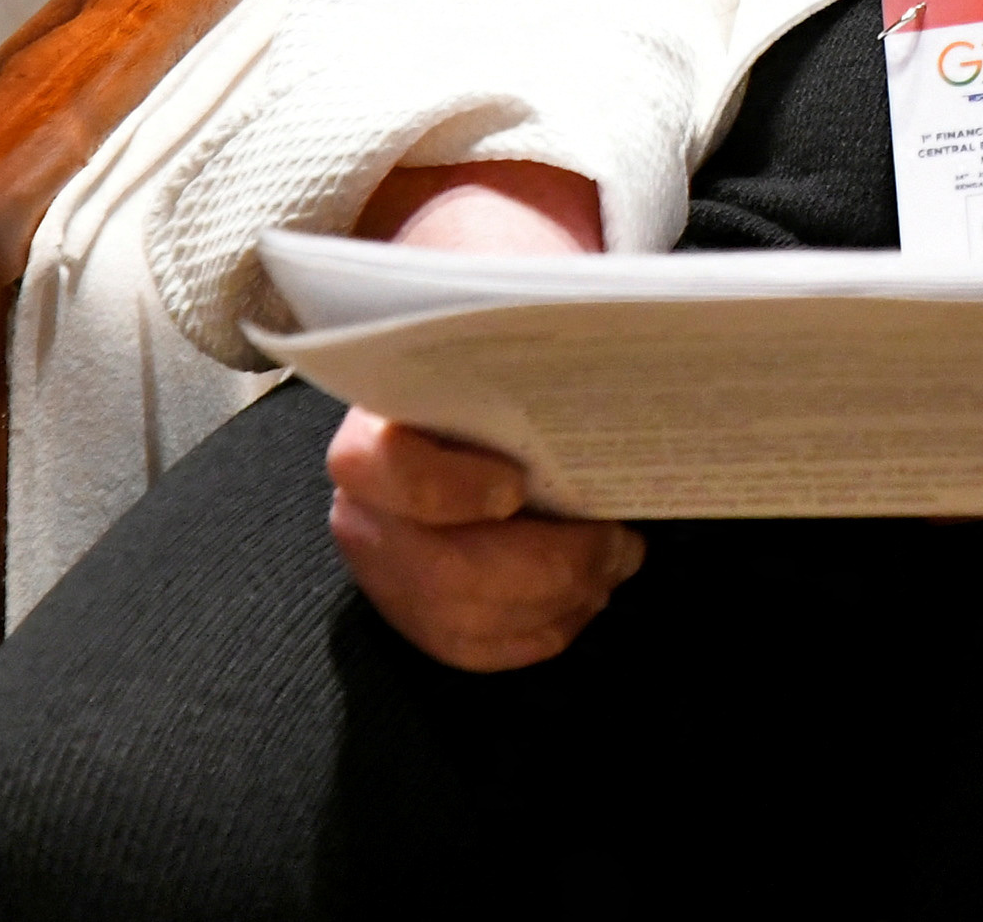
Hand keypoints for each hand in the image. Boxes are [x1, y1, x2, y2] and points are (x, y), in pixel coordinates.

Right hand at [327, 163, 635, 670]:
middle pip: (440, 572)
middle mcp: (363, 511)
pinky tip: (584, 599)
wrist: (460, 385)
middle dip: (546, 570)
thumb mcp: (498, 334)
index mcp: (370, 430)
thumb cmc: (489, 360)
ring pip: (464, 620)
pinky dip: (540, 632)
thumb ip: (528, 348)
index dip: (450, 489)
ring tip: (615, 565)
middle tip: (619, 545)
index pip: (383, 470)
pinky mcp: (417, 614)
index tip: (519, 485)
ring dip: (555, 604)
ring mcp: (387, 571)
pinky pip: (475, 649)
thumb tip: (614, 337)